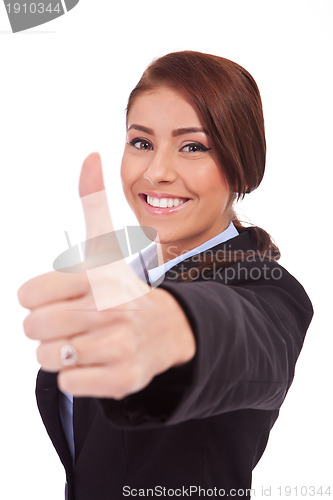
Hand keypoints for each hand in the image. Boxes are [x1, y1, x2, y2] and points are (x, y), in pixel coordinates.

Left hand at [18, 153, 195, 398]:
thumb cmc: (123, 288)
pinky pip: (69, 384)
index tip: (62, 295)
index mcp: (98, 276)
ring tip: (86, 340)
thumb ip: (93, 202)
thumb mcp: (106, 247)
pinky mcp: (123, 379)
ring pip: (48, 358)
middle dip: (47, 326)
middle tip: (73, 321)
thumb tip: (91, 155)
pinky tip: (98, 360)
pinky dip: (77, 376)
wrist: (168, 329)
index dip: (39, 297)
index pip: (29, 293)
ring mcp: (118, 346)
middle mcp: (110, 310)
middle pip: (34, 327)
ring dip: (60, 351)